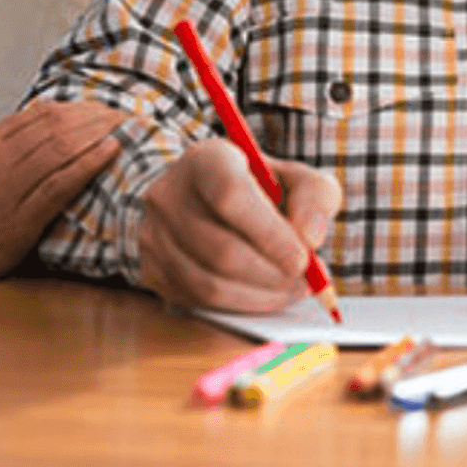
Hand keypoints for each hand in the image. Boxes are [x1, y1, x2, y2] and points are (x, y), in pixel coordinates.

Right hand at [0, 100, 125, 315]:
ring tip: (124, 129)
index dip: (77, 107)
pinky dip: (89, 164)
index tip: (102, 109)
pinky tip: (111, 152)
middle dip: (93, 116)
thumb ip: (6, 150)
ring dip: (98, 134)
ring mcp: (3, 189)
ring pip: (59, 148)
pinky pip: (60, 184)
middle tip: (121, 114)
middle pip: (53, 125)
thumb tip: (48, 130)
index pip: (38, 113)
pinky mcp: (17, 220)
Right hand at [135, 139, 342, 311]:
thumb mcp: (295, 177)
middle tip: (304, 283)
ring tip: (289, 289)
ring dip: (259, 297)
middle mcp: (169, 194)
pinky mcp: (151, 268)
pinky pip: (198, 302)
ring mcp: (153, 234)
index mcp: (206, 160)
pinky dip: (239, 306)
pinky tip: (262, 294)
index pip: (231, 197)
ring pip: (210, 284)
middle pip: (222, 251)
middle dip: (272, 275)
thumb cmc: (259, 188)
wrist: (206, 197)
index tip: (303, 259)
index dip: (270, 235)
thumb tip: (309, 239)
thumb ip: (315, 197)